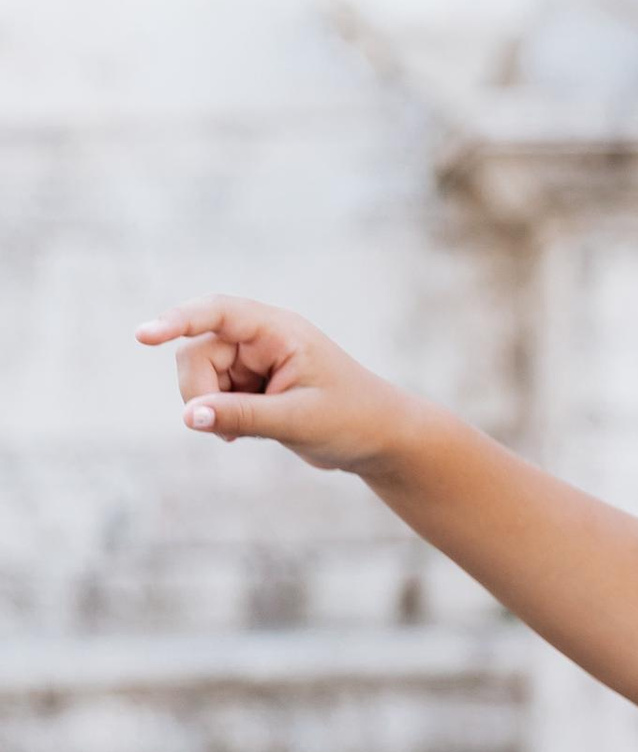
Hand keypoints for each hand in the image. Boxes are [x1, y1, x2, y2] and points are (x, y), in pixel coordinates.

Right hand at [136, 298, 413, 477]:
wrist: (380, 439)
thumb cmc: (351, 420)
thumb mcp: (296, 420)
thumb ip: (241, 417)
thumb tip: (189, 416)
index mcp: (279, 331)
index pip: (218, 313)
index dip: (177, 321)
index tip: (143, 335)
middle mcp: (262, 338)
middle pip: (197, 352)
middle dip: (200, 392)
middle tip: (224, 431)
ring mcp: (254, 361)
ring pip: (199, 377)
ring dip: (210, 407)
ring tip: (245, 434)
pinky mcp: (250, 385)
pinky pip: (212, 395)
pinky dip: (218, 417)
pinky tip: (244, 434)